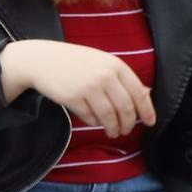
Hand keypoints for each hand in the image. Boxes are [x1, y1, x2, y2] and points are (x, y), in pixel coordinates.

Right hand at [0, 40, 155, 137]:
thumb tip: (146, 95)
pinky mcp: (73, 98)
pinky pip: (90, 117)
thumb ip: (122, 78)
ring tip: (113, 132)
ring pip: (109, 116)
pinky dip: (94, 122)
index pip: (138, 93)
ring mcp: (88, 87)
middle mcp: (104, 76)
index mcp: (115, 65)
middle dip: (129, 124)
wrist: (42, 60)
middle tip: (126, 130)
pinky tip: (94, 122)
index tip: (150, 122)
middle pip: (125, 108)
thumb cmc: (74, 62)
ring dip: (113, 128)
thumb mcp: (101, 63)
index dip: (146, 111)